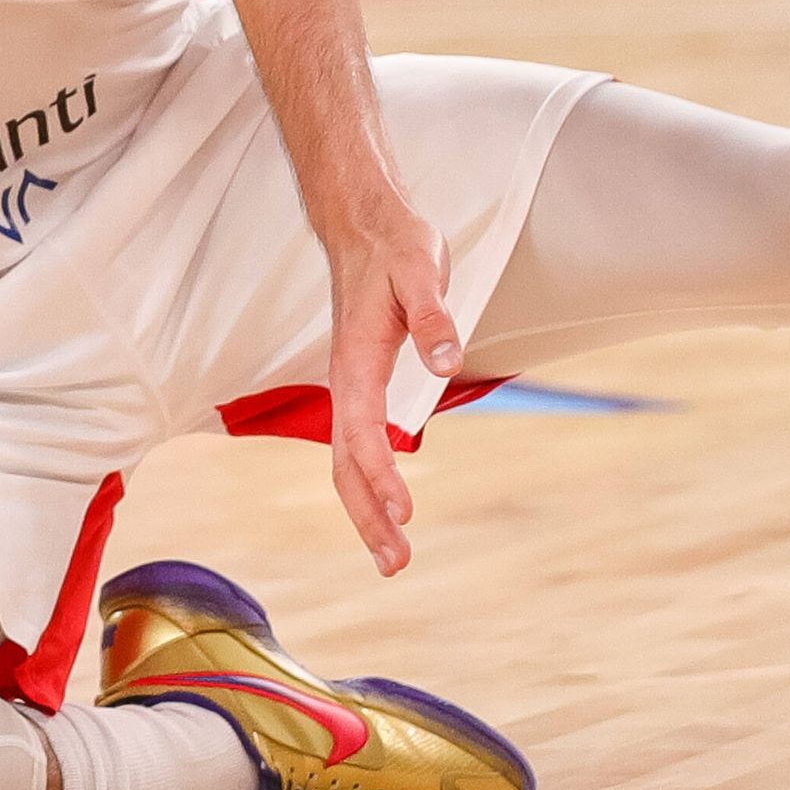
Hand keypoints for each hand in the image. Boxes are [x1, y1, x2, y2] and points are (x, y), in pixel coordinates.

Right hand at [321, 213, 461, 575]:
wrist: (362, 225)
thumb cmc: (393, 246)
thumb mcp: (421, 268)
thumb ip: (432, 315)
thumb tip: (444, 361)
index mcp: (356, 359)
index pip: (362, 430)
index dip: (382, 474)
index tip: (404, 512)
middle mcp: (344, 381)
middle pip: (344, 463)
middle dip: (367, 516)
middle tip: (395, 564)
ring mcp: (348, 387)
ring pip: (346, 461)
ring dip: (365, 510)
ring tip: (392, 557)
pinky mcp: (359, 386)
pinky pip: (355, 446)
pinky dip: (367, 484)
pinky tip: (384, 509)